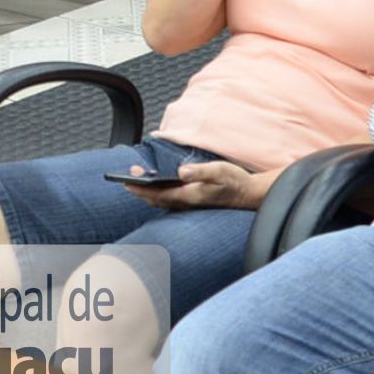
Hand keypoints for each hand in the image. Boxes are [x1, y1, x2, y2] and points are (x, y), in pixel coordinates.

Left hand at [117, 158, 271, 210]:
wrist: (248, 194)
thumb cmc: (234, 181)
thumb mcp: (219, 171)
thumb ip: (200, 171)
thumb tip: (181, 171)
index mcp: (189, 196)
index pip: (158, 194)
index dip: (141, 189)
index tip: (126, 183)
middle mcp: (186, 202)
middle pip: (156, 198)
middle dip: (140, 189)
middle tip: (125, 178)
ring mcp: (189, 203)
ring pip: (161, 200)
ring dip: (147, 191)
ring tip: (136, 178)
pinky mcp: (192, 200)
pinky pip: (169, 198)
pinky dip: (157, 192)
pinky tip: (155, 183)